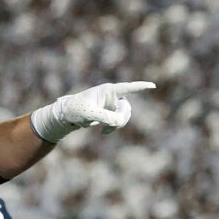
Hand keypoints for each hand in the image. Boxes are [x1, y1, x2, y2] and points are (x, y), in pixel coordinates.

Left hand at [30, 81, 155, 143]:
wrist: (65, 115)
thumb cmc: (75, 110)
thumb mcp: (89, 114)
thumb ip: (106, 117)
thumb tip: (120, 121)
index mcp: (108, 90)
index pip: (127, 88)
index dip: (140, 87)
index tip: (152, 86)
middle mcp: (112, 95)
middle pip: (126, 108)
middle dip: (121, 119)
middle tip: (110, 126)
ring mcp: (111, 104)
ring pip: (123, 116)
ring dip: (116, 125)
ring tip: (104, 131)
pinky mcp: (108, 112)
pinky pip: (118, 121)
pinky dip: (113, 127)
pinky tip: (103, 132)